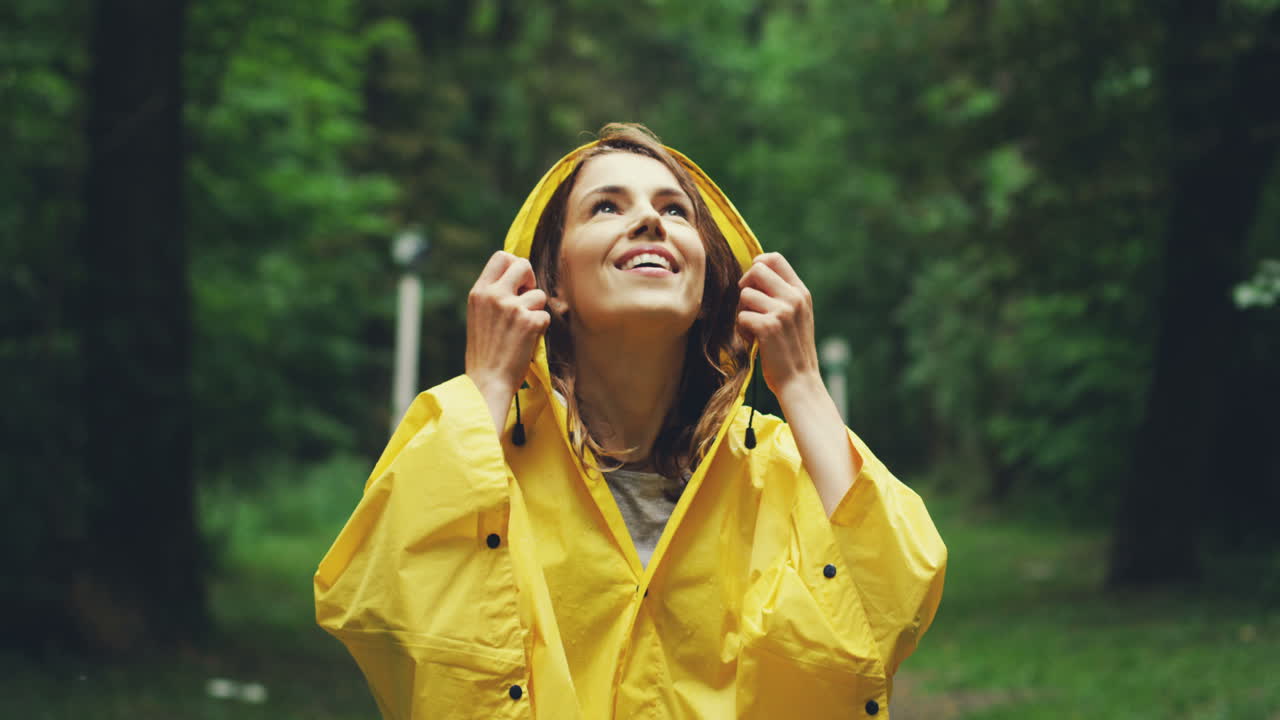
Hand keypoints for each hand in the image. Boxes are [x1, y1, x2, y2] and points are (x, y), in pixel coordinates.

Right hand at [466, 251, 549, 432]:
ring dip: (536, 310)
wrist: (486, 381)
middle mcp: (494, 295)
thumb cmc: (484, 352)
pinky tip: (526, 341)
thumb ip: (493, 295)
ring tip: (521, 330)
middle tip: (526, 299)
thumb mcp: (479, 315)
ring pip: (539, 294)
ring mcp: (512, 307)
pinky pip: (545, 316)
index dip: (514, 266)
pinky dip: (540, 328)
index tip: (517, 282)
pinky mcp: (529, 322)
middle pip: (523, 264)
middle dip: (530, 279)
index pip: (501, 257)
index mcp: (479, 292)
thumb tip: (518, 279)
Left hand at [736, 252, 821, 397]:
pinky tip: (753, 341)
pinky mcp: (768, 327)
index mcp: (801, 292)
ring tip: (753, 330)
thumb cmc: (791, 350)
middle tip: (749, 308)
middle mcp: (794, 298)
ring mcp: (783, 311)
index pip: (774, 258)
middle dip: (746, 287)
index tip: (752, 284)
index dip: (757, 266)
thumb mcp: (796, 316)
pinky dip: (742, 330)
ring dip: (743, 312)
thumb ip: (781, 295)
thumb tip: (752, 273)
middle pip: (756, 270)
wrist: (799, 381)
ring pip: (745, 294)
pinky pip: (741, 316)